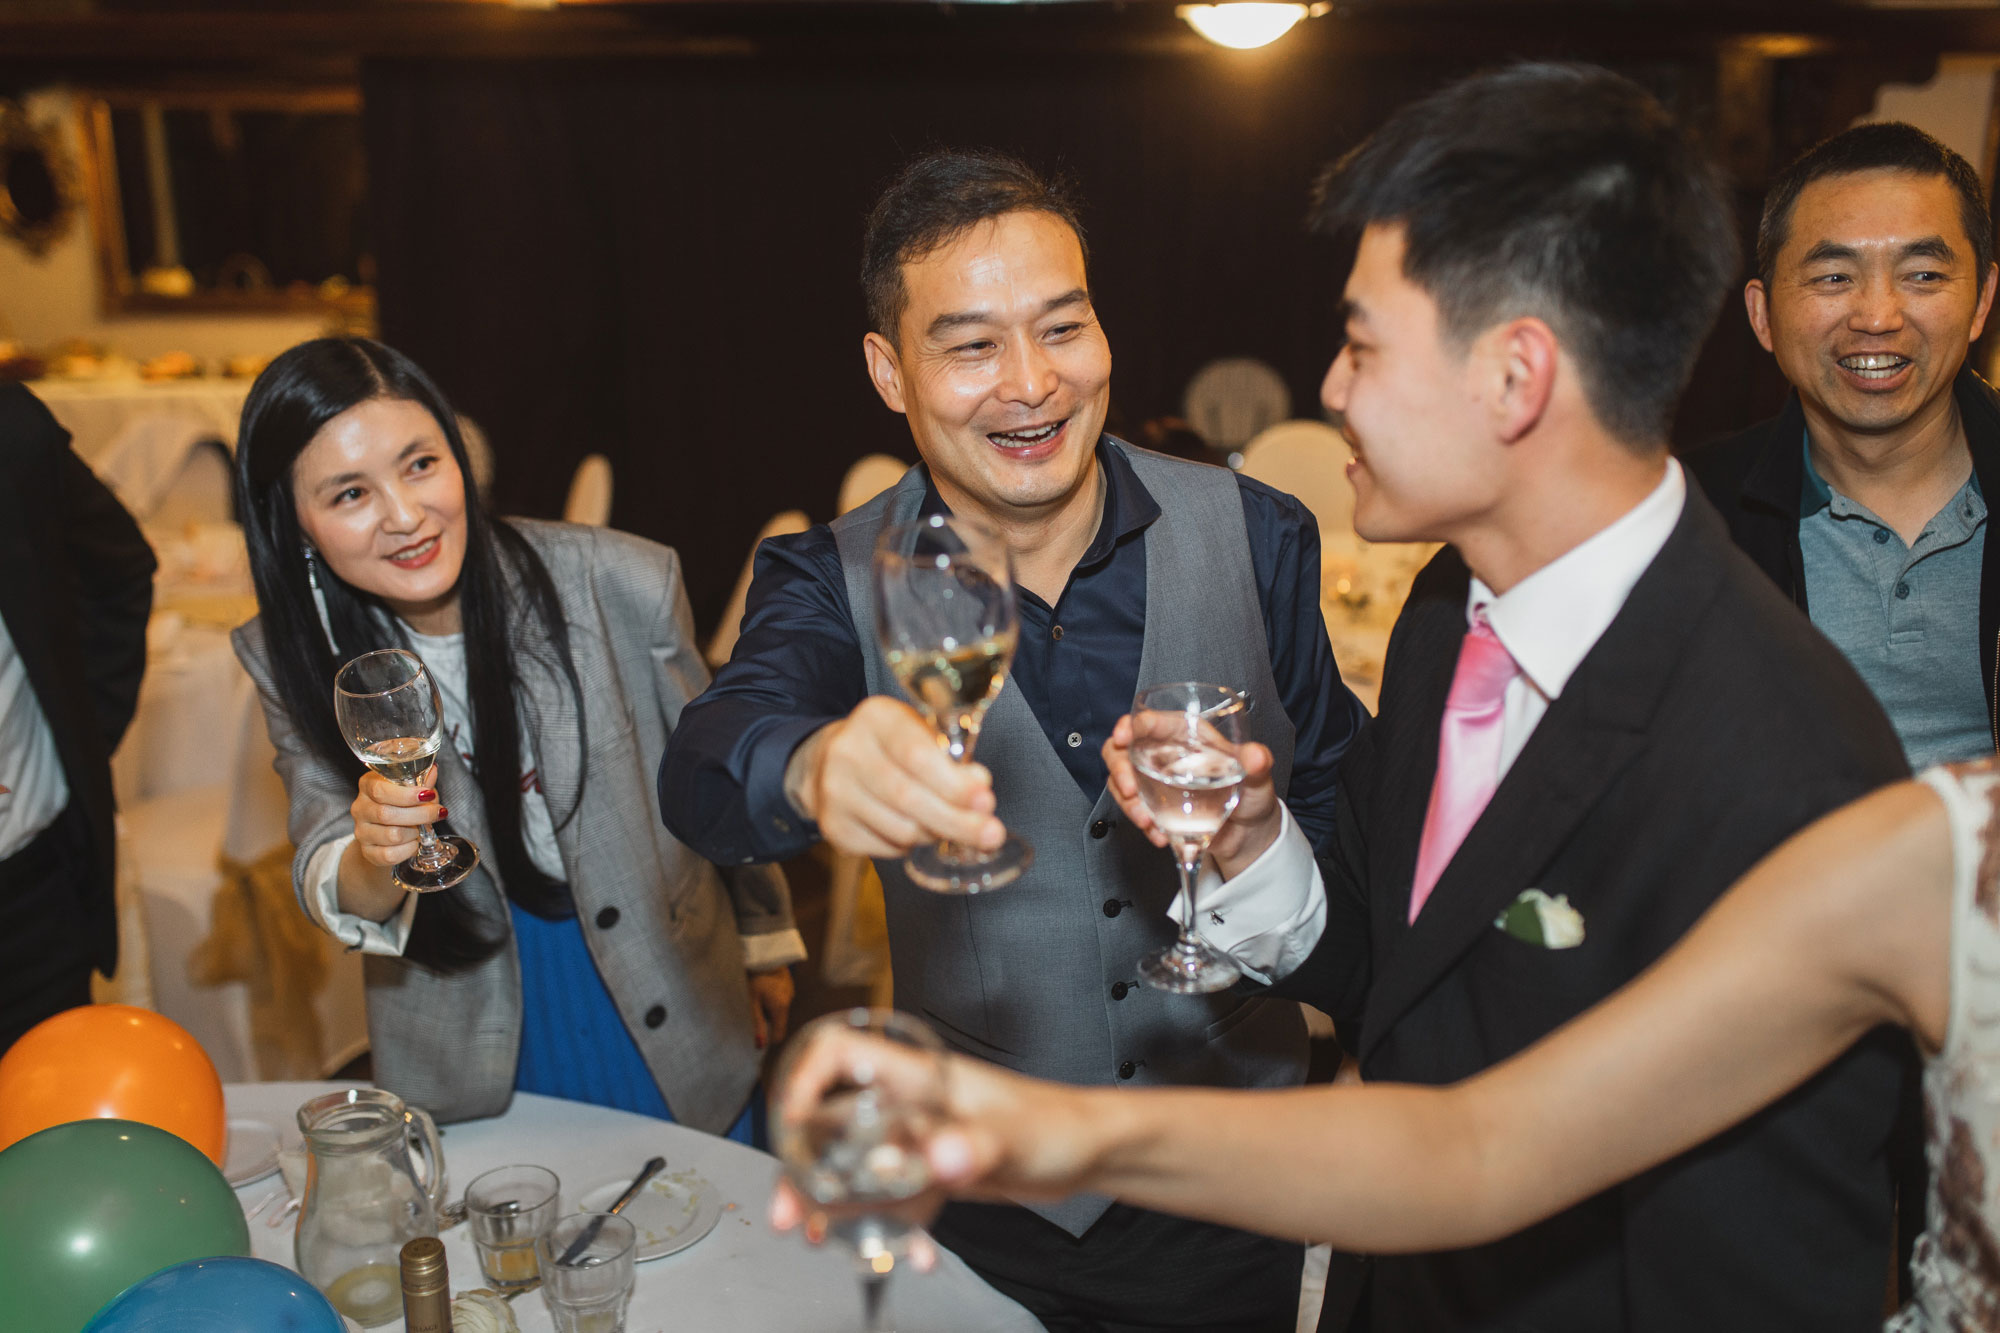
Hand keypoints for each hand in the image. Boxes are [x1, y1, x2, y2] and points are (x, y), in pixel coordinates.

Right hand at [351, 765, 444, 870]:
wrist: (384, 834)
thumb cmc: (400, 805)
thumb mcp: (411, 789)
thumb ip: (421, 782)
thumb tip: (433, 771)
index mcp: (368, 785)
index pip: (380, 790)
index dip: (407, 795)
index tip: (428, 796)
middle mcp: (360, 808)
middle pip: (386, 814)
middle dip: (419, 814)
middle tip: (436, 813)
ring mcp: (361, 831)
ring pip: (391, 835)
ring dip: (414, 833)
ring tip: (421, 828)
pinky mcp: (367, 852)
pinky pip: (389, 855)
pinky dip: (408, 850)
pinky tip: (414, 843)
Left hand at [747, 966, 793, 1049]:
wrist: (765, 955)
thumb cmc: (755, 979)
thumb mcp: (752, 1002)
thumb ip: (757, 1024)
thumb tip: (760, 1045)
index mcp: (780, 1008)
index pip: (779, 1034)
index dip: (769, 1039)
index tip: (759, 1037)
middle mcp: (788, 1002)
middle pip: (778, 1021)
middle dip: (767, 1019)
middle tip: (755, 1007)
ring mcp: (790, 993)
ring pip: (779, 1009)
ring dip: (770, 1008)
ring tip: (759, 994)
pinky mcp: (789, 986)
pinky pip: (781, 998)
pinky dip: (773, 998)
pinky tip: (765, 988)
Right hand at [767, 1028, 1110, 1255]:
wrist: (1088, 1154)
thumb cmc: (1057, 1125)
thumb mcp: (1012, 1137)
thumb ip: (974, 1146)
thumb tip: (939, 1158)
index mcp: (919, 1077)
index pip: (841, 1054)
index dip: (805, 1079)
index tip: (790, 1124)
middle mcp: (911, 1104)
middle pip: (833, 1121)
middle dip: (804, 1166)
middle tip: (792, 1211)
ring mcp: (919, 1138)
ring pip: (855, 1166)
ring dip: (835, 1204)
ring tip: (823, 1239)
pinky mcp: (932, 1172)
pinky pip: (893, 1198)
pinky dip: (890, 1227)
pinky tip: (909, 1253)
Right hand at [785, 696, 1005, 859]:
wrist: (829, 760)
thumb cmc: (890, 746)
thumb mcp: (919, 734)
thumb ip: (951, 759)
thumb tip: (980, 789)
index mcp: (876, 718)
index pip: (917, 755)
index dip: (955, 784)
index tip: (986, 802)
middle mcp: (847, 751)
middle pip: (909, 798)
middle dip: (957, 821)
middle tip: (990, 834)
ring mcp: (834, 790)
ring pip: (900, 830)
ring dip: (934, 834)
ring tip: (945, 824)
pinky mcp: (832, 825)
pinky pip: (885, 848)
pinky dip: (908, 846)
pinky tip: (912, 829)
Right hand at [1101, 716, 1283, 876]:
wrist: (1246, 834)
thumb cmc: (1251, 794)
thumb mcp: (1258, 779)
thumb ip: (1258, 765)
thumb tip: (1256, 756)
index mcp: (1188, 734)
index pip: (1153, 721)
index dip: (1132, 724)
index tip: (1124, 736)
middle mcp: (1165, 752)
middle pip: (1123, 749)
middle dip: (1119, 768)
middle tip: (1129, 790)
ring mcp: (1153, 779)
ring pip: (1121, 780)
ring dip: (1128, 802)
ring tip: (1147, 821)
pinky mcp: (1151, 804)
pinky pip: (1132, 808)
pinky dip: (1141, 822)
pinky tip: (1159, 834)